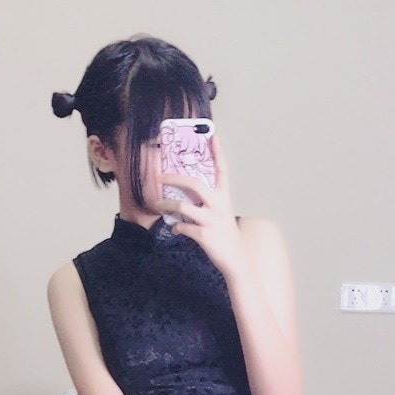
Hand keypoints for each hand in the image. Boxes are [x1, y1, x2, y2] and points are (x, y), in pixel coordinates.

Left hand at [156, 135, 246, 279]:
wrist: (236, 259)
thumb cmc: (225, 234)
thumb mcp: (221, 213)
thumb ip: (208, 202)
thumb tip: (185, 196)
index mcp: (224, 197)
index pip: (221, 170)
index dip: (217, 153)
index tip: (213, 136)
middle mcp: (218, 205)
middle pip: (194, 184)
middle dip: (174, 178)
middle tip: (160, 177)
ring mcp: (211, 220)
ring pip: (183, 207)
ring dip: (167, 205)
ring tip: (157, 204)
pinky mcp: (204, 236)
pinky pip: (183, 227)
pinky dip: (176, 228)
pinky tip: (176, 229)